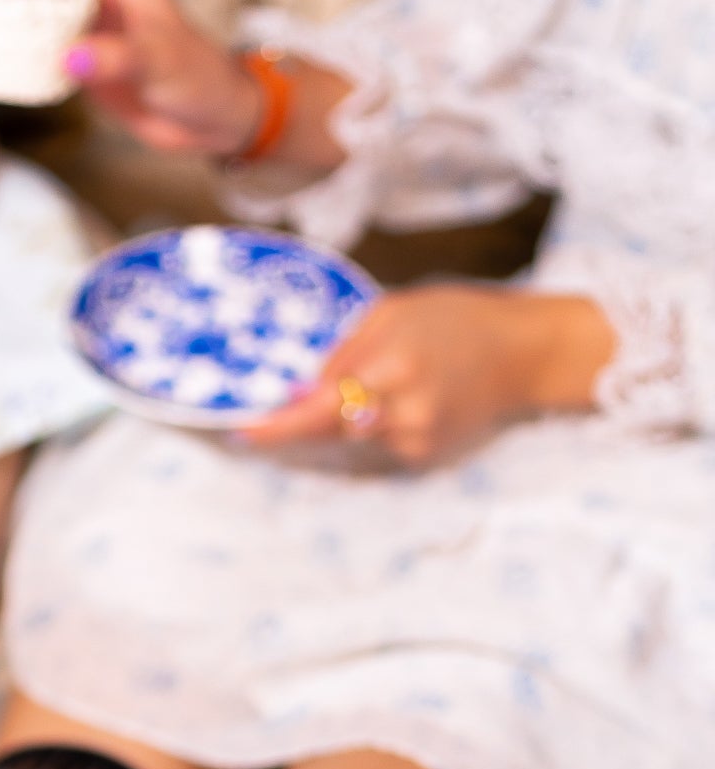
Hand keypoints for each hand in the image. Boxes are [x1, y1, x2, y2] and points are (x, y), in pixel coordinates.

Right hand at [0, 0, 260, 153]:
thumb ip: (114, 58)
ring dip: (3, 10)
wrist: (210, 119)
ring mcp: (89, 30)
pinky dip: (17, 52)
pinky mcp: (84, 66)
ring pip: (37, 9)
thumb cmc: (196, 76)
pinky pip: (42, 50)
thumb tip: (69, 57)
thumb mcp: (157, 62)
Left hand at [240, 286, 617, 466]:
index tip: (244, 433)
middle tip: (305, 397)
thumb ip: (344, 352)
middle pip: (330, 427)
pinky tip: (410, 398)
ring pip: (353, 436)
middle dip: (309, 416)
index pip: (322, 406)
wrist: (525, 353)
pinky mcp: (425, 456)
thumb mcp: (393, 312)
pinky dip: (378, 424)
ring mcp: (417, 438)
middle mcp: (404, 410)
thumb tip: (299, 388)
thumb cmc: (456, 320)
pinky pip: (378, 444)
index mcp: (394, 366)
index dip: (280, 425)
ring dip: (350, 415)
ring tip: (395, 379)